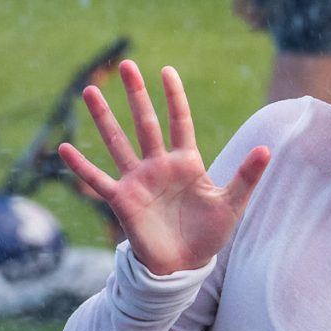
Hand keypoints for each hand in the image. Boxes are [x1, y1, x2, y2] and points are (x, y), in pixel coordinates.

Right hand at [58, 60, 269, 274]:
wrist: (185, 265)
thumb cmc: (208, 234)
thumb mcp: (232, 203)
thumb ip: (247, 176)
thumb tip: (267, 149)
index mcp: (186, 162)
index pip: (179, 122)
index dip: (174, 97)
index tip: (167, 70)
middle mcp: (159, 166)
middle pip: (146, 123)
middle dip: (136, 95)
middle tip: (126, 64)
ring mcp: (138, 181)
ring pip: (118, 143)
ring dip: (104, 118)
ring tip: (90, 90)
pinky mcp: (123, 200)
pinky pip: (97, 180)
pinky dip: (80, 166)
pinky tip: (63, 148)